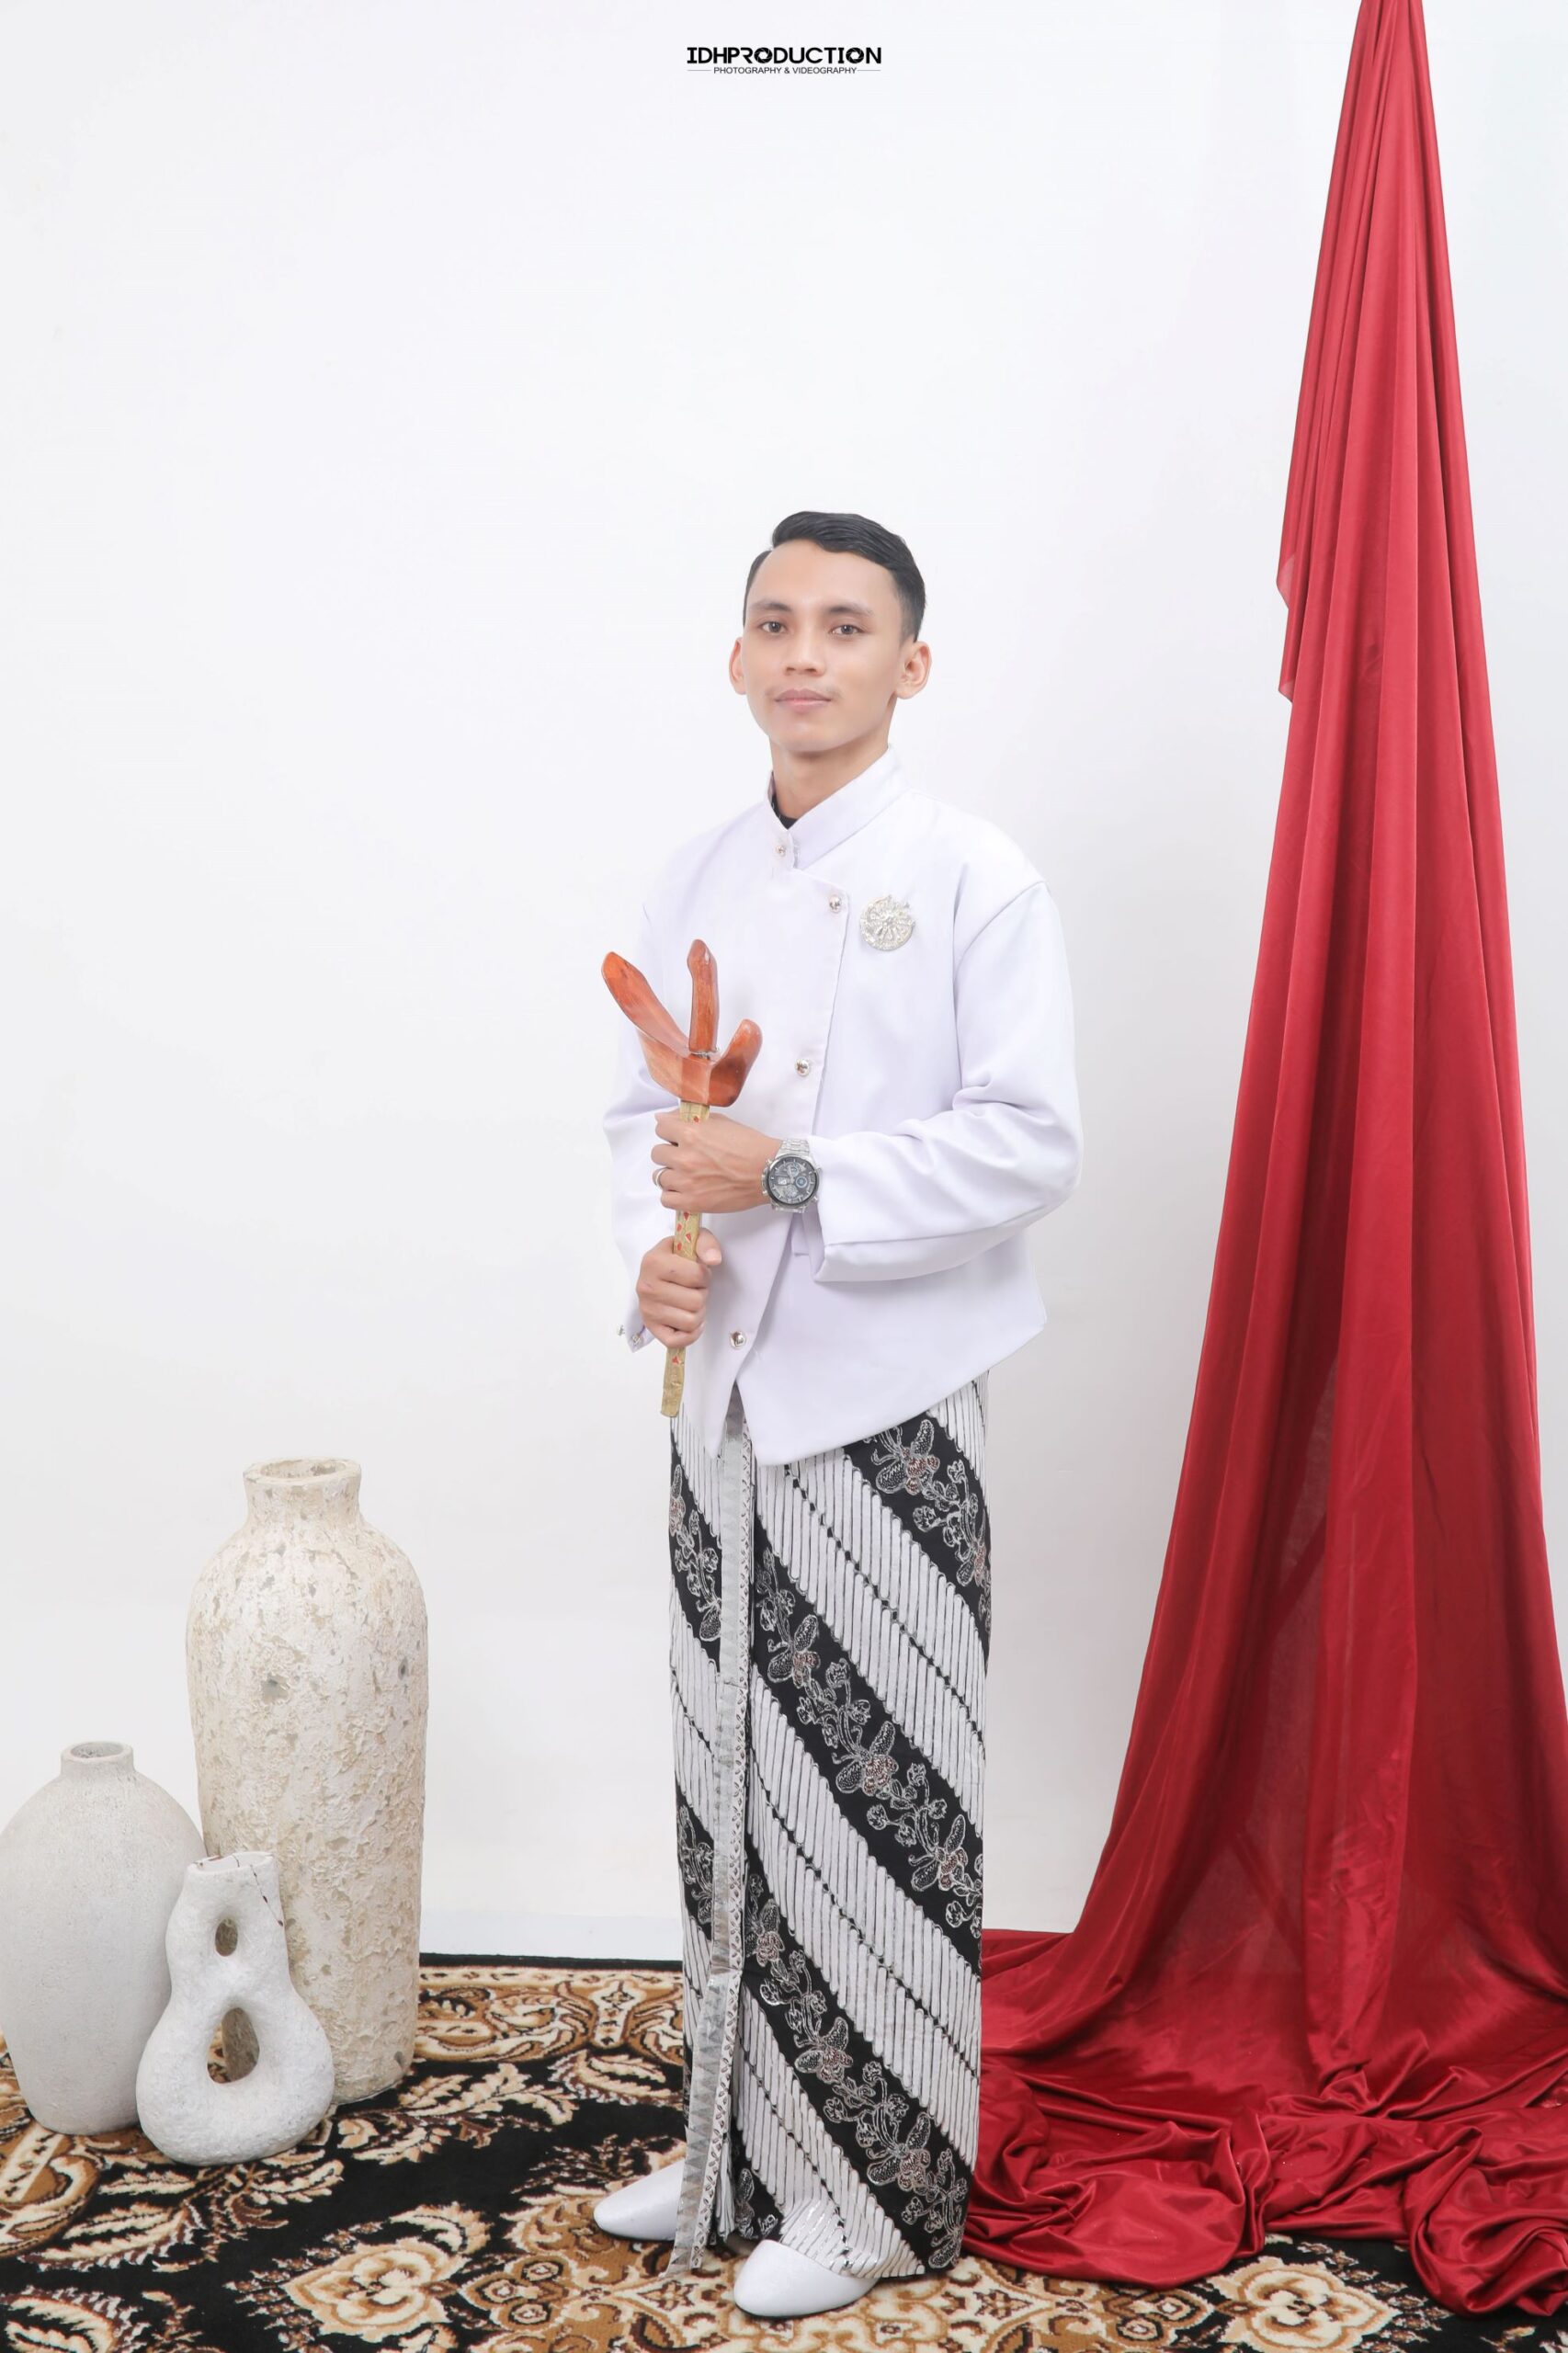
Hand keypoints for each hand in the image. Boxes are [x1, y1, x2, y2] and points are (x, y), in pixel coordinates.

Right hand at [637, 1230, 723, 1348]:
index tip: (698, 1272)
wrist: (655, 1270)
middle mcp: (646, 1287)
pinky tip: (689, 1320)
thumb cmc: (676, 1257)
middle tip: (694, 1288)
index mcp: (654, 1261)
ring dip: (698, 1313)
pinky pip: (677, 1341)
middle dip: (702, 1294)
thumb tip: (714, 1260)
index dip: (705, 1275)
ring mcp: (647, 1309)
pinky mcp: (651, 1327)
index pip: (697, 1275)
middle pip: (696, 1301)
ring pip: (690, 1321)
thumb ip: (706, 1243)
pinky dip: (690, 1334)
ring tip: (691, 1302)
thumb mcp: (691, 1241)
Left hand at [651, 1111, 779, 1213]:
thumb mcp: (720, 1123)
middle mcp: (684, 1158)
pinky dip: (673, 1194)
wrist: (769, 1172)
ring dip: (671, 1173)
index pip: (660, 1128)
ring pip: (659, 1176)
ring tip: (688, 1175)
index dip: (670, 1131)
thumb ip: (689, 1119)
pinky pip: (666, 1199)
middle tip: (686, 1156)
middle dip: (670, 1152)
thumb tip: (661, 1119)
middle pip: (657, 1153)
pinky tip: (686, 1190)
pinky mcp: (692, 1202)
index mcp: (691, 1134)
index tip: (678, 1136)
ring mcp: (687, 1182)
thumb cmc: (749, 1145)